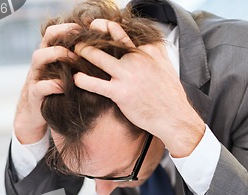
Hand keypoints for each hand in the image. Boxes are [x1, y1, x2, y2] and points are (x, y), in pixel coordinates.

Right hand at [14, 23, 79, 144]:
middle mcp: (40, 63)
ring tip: (74, 59)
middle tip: (81, 41)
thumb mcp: (64, 76)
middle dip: (63, 35)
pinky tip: (66, 86)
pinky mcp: (34, 95)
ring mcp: (35, 77)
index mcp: (48, 55)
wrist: (35, 114)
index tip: (85, 29)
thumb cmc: (55, 93)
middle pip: (47, 39)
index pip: (54, 32)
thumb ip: (75, 65)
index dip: (68, 27)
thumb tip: (100, 58)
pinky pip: (41, 87)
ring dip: (57, 55)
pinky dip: (53, 85)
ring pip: (39, 57)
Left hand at [74, 20, 204, 156]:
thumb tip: (151, 45)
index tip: (95, 25)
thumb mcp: (167, 66)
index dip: (106, 27)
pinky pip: (96, 84)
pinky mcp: (121, 93)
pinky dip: (83, 80)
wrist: (174, 117)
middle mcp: (136, 58)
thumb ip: (156, 53)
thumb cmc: (171, 96)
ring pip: (98, 58)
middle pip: (107, 42)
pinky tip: (76, 79)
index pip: (122, 33)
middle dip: (90, 39)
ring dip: (83, 54)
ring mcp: (127, 75)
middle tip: (78, 39)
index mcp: (147, 51)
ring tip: (73, 53)